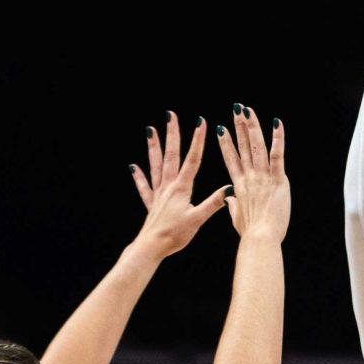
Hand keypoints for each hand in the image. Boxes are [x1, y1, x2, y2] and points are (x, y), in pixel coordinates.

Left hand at [128, 111, 226, 258]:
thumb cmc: (175, 234)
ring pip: (156, 165)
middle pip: (171, 155)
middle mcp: (168, 186)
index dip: (197, 140)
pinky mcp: (151, 204)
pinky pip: (144, 186)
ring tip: (151, 130)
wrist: (151, 247)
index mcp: (181, 188)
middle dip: (173, 134)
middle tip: (171, 115)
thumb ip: (213, 203)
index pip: (192, 159)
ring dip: (154, 147)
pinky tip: (133, 167)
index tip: (201, 122)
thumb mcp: (198, 219)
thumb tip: (229, 188)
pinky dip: (139, 176)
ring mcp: (158, 194)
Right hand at [218, 106, 289, 244]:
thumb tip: (228, 198)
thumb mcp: (236, 218)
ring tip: (247, 110)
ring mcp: (262, 177)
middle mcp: (249, 177)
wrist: (260, 238)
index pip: (231, 159)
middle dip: (239, 126)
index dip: (226, 143)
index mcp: (239, 186)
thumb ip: (232, 205)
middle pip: (243, 147)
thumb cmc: (250, 232)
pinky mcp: (278, 180)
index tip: (221, 129)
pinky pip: (277, 155)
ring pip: (257, 146)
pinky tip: (277, 124)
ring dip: (252, 126)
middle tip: (236, 110)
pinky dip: (277, 139)